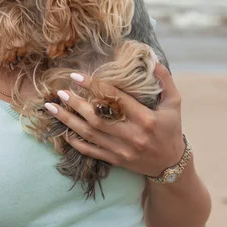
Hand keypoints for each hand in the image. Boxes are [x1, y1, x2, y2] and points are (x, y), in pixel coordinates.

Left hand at [44, 63, 184, 176]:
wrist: (171, 166)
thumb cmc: (172, 130)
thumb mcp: (174, 104)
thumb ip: (165, 81)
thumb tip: (153, 60)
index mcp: (146, 118)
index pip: (115, 99)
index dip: (94, 86)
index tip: (76, 76)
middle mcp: (132, 135)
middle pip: (98, 117)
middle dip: (75, 104)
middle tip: (60, 92)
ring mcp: (122, 150)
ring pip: (90, 134)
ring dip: (68, 120)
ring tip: (52, 108)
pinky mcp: (116, 160)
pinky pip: (91, 152)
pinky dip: (75, 143)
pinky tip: (64, 132)